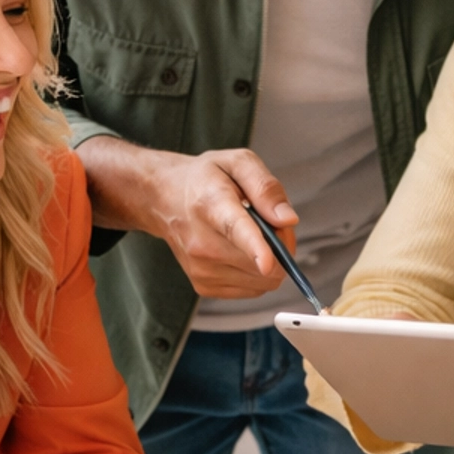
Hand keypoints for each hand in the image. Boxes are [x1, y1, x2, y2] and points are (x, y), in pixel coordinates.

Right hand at [152, 148, 298, 297]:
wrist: (165, 199)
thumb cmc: (204, 179)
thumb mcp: (238, 163)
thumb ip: (266, 187)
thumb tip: (288, 219)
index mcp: (211, 204)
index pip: (235, 229)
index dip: (255, 248)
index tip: (266, 262)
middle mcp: (201, 242)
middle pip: (259, 263)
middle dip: (280, 247)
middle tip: (271, 224)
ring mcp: (201, 268)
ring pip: (261, 281)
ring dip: (270, 262)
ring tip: (254, 235)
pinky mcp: (204, 286)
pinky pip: (252, 290)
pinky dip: (256, 274)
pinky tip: (242, 251)